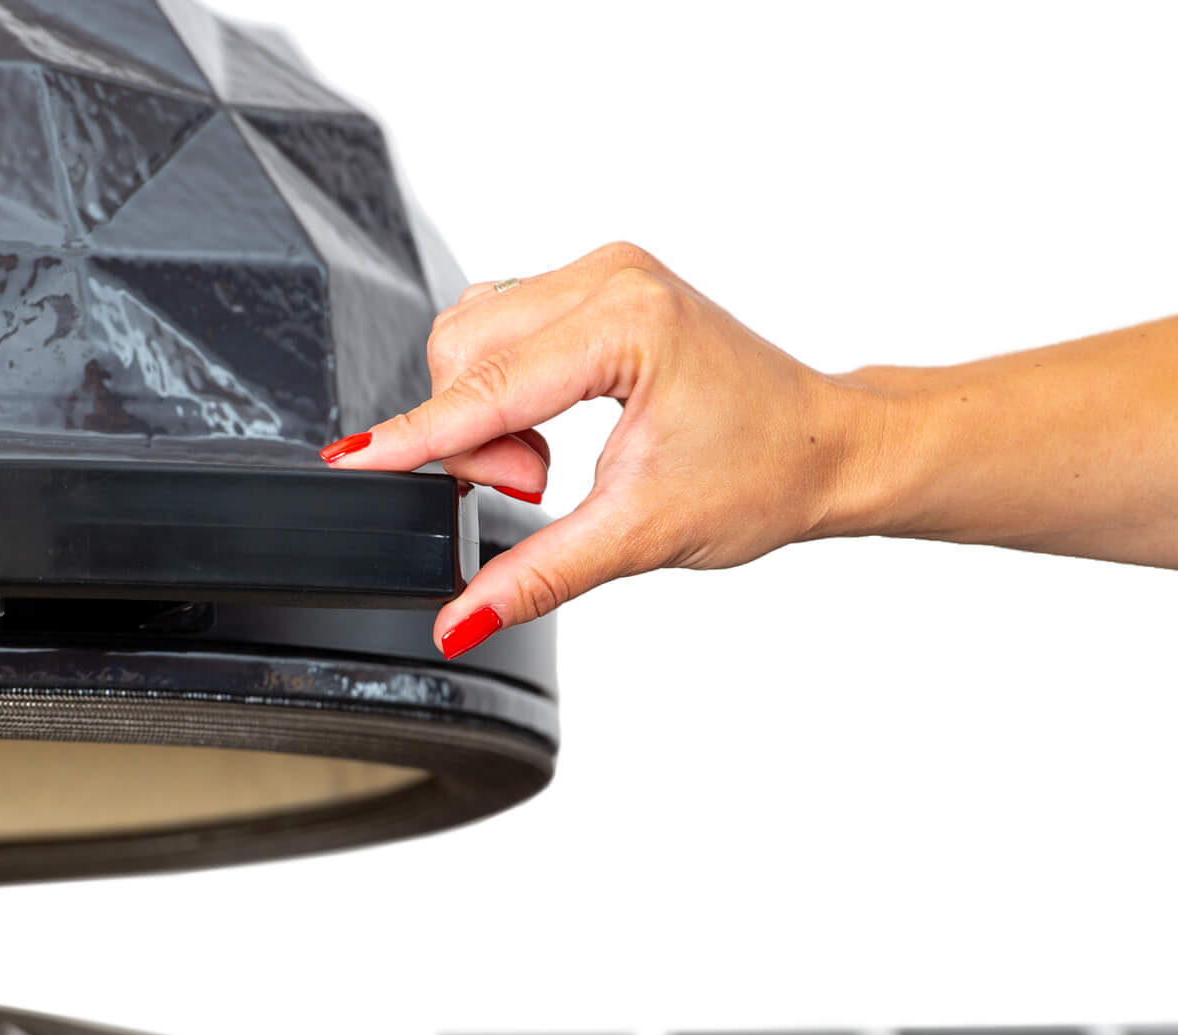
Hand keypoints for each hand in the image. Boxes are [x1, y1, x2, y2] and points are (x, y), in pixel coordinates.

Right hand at [320, 242, 889, 656]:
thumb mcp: (642, 535)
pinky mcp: (594, 286)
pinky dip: (502, 389)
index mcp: (626, 322)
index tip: (352, 463)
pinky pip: (500, 327)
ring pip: (471, 334)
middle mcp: (608, 277)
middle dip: (473, 436)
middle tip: (537, 487)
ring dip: (485, 412)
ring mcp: (600, 273)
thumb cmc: (765, 473)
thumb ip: (538, 575)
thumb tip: (461, 618)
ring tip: (548, 463)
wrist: (825, 446)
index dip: (412, 437)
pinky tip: (547, 428)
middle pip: (461, 349)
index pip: (485, 388)